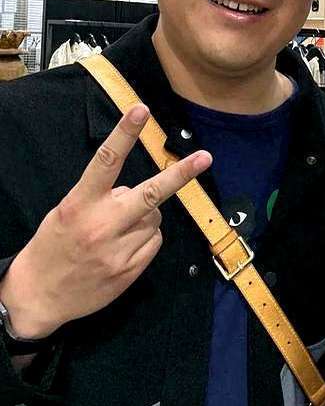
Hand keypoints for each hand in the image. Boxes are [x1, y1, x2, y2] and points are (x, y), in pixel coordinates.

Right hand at [0, 104, 210, 338]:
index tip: (140, 110)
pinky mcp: (130, 271)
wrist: (38, 295)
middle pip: (150, 194)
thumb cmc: (54, 244)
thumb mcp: (67, 211)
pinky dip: (146, 237)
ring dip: (145, 217)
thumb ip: (101, 196)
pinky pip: (154, 240)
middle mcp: (102, 225)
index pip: (106, 161)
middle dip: (180, 174)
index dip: (125, 133)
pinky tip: (123, 247)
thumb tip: (134, 190)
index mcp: (80, 203)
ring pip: (154, 217)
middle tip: (205, 157)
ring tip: (118, 230)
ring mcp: (118, 251)